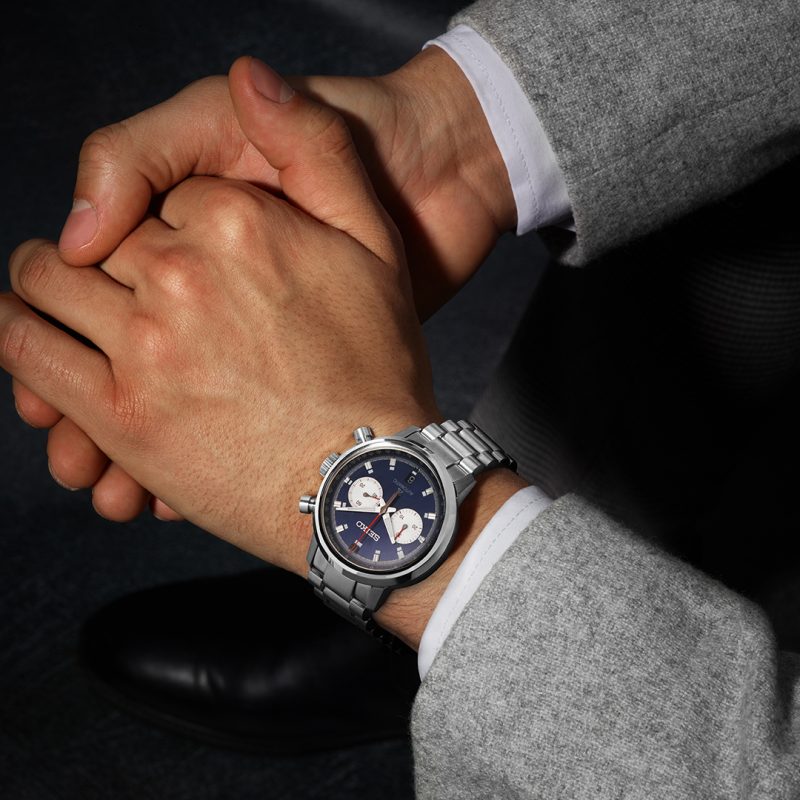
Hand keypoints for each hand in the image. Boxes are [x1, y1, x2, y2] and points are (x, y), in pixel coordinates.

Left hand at [1, 63, 439, 575]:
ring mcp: (144, 344)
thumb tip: (251, 75)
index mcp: (240, 223)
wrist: (369, 480)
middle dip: (110, 254)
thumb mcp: (376, 245)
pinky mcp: (119, 414)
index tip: (185, 256)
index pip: (164, 199)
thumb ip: (316, 149)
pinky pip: (26, 349)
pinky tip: (37, 334)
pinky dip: (18, 332)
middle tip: (128, 283)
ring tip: (71, 300)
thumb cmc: (379, 370)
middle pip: (100, 237)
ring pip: (46, 282)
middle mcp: (182, 273)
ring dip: (51, 284)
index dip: (169, 224)